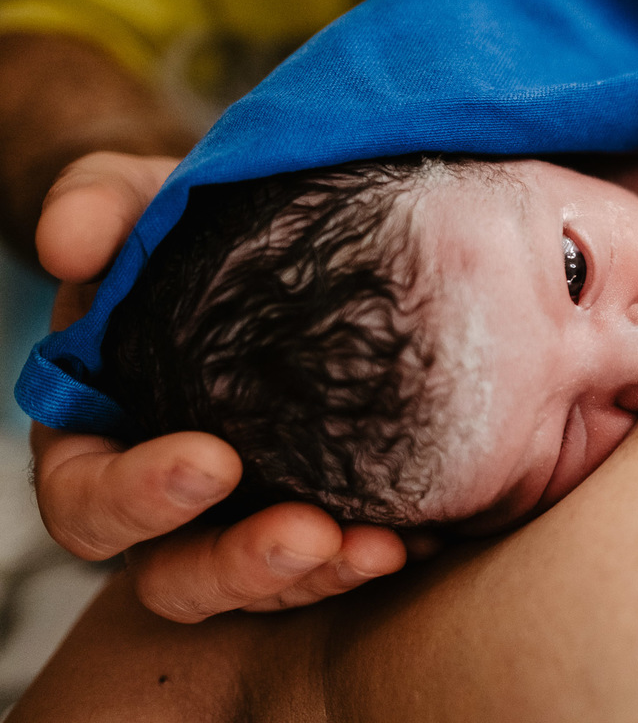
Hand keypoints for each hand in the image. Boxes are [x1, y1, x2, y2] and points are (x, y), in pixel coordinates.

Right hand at [33, 152, 406, 621]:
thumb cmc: (193, 228)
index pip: (86, 497)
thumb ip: (101, 204)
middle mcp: (165, 495)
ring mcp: (242, 515)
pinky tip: (424, 534)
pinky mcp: (315, 512)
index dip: (135, 498)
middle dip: (236, 563)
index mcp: (101, 435)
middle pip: (174, 571)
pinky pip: (335, 563)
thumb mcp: (145, 199)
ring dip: (317, 576)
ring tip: (380, 547)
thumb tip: (65, 243)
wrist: (281, 242)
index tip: (215, 461)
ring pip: (261, 586)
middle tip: (309, 531)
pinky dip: (371, 557)